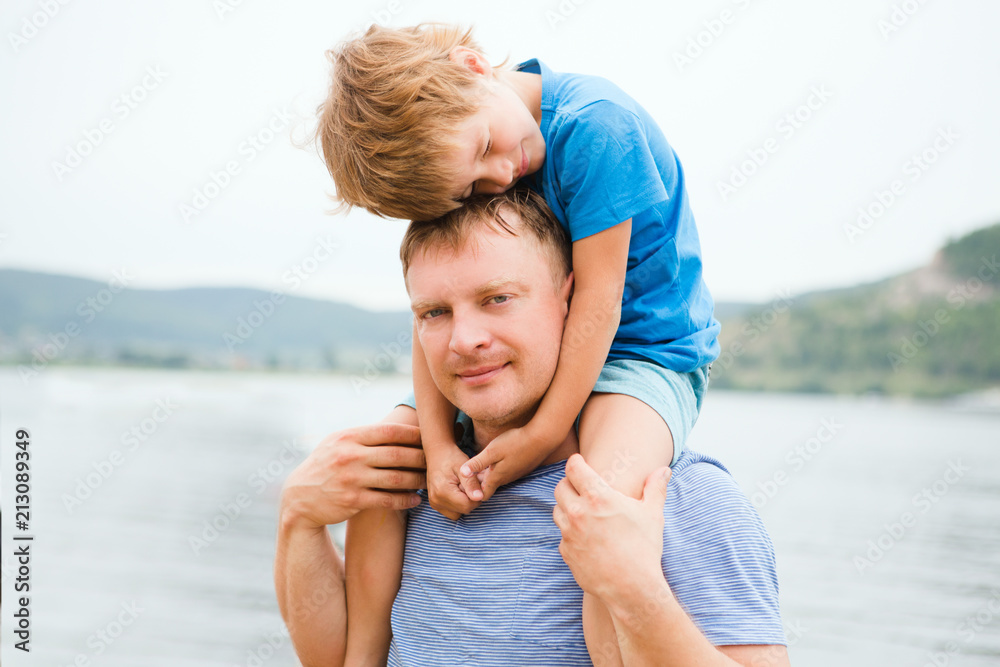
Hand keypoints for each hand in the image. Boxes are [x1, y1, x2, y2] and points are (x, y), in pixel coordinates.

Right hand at [280, 423, 425, 529]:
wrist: (300, 497)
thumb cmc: (326, 465)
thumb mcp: (337, 443)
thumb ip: (364, 436)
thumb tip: (399, 428)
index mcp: (349, 437)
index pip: (389, 432)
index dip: (413, 434)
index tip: (429, 437)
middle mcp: (350, 456)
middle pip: (397, 455)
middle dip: (421, 457)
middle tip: (436, 460)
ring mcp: (352, 479)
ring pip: (396, 479)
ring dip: (417, 480)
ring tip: (429, 481)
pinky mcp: (353, 500)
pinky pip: (387, 500)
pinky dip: (405, 500)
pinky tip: (416, 500)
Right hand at [425, 443, 481, 519]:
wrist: (437, 453)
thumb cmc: (451, 457)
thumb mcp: (464, 467)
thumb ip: (471, 483)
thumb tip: (480, 498)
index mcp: (442, 491)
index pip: (467, 505)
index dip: (476, 496)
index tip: (475, 483)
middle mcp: (436, 500)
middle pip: (463, 510)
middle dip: (471, 499)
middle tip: (469, 483)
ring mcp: (434, 503)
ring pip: (458, 513)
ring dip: (464, 502)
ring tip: (463, 487)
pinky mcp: (435, 504)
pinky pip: (452, 511)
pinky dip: (457, 503)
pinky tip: (457, 490)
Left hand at [458, 425, 556, 501]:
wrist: (542, 438)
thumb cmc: (515, 442)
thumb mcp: (492, 451)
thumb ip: (477, 462)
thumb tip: (462, 473)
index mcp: (497, 477)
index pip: (483, 495)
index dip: (473, 493)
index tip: (464, 486)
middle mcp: (506, 478)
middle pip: (489, 486)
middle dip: (478, 483)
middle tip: (467, 476)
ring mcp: (515, 473)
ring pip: (497, 478)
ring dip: (488, 475)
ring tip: (477, 467)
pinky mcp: (521, 467)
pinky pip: (506, 472)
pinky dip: (498, 468)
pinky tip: (495, 458)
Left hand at [553, 454, 669, 601]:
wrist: (632, 588)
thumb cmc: (644, 548)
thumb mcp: (652, 514)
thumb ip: (655, 488)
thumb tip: (664, 470)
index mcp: (597, 497)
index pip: (573, 467)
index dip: (576, 462)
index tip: (581, 463)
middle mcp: (578, 512)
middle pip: (560, 487)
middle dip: (569, 484)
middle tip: (581, 487)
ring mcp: (569, 533)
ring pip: (557, 510)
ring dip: (567, 507)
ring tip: (584, 512)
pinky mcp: (565, 552)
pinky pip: (562, 535)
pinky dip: (570, 532)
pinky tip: (586, 537)